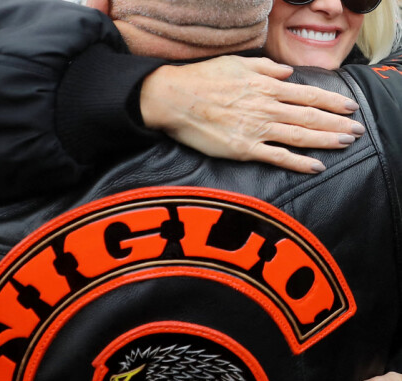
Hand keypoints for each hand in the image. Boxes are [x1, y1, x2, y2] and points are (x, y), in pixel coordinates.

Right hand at [140, 56, 365, 173]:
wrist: (174, 98)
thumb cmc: (201, 80)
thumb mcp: (237, 64)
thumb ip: (265, 69)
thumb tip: (286, 74)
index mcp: (266, 86)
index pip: (307, 95)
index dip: (331, 102)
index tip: (348, 107)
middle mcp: (267, 107)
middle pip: (310, 116)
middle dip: (336, 124)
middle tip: (357, 131)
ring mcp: (256, 129)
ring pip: (300, 135)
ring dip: (326, 140)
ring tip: (346, 143)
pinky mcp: (243, 148)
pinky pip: (278, 157)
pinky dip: (299, 162)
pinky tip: (316, 166)